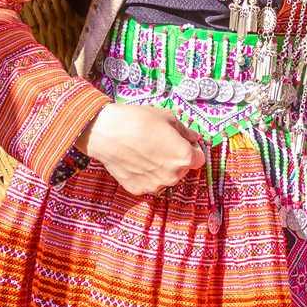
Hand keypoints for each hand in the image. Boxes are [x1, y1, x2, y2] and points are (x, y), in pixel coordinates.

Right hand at [76, 103, 206, 195]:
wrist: (106, 132)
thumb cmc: (138, 121)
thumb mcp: (167, 117)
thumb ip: (184, 131)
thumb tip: (193, 137)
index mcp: (184, 158)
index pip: (199, 159)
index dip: (193, 149)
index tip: (184, 142)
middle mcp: (172, 176)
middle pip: (182, 169)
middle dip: (176, 158)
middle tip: (162, 143)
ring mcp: (154, 185)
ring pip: (165, 177)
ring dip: (161, 167)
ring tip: (146, 150)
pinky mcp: (138, 189)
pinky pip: (148, 182)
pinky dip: (145, 173)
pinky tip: (136, 159)